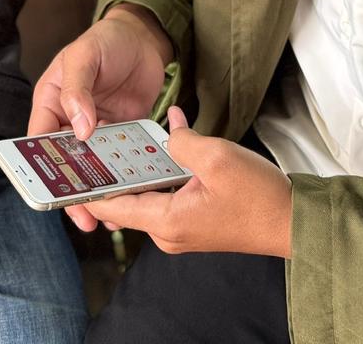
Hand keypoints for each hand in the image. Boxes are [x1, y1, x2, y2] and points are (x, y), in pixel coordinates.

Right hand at [29, 4, 173, 230]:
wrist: (144, 38)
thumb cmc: (107, 40)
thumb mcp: (84, 56)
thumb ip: (77, 90)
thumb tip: (79, 129)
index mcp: (51, 102)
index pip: (39, 140)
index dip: (42, 168)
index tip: (49, 193)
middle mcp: (70, 120)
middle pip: (66, 162)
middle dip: (72, 190)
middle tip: (84, 216)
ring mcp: (96, 129)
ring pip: (92, 166)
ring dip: (99, 189)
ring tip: (108, 216)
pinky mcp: (121, 133)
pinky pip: (118, 160)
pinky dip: (122, 178)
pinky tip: (131, 196)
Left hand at [85, 107, 293, 258]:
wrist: (294, 220)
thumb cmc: (259, 197)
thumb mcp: (216, 158)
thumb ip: (181, 142)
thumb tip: (169, 131)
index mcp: (166, 222)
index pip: (112, 206)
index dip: (88, 186)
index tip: (67, 167)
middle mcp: (168, 232)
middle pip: (126, 199)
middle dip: (113, 170)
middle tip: (94, 140)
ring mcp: (181, 228)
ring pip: (148, 193)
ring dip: (141, 166)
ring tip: (126, 136)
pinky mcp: (195, 220)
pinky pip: (169, 192)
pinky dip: (164, 170)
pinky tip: (169, 140)